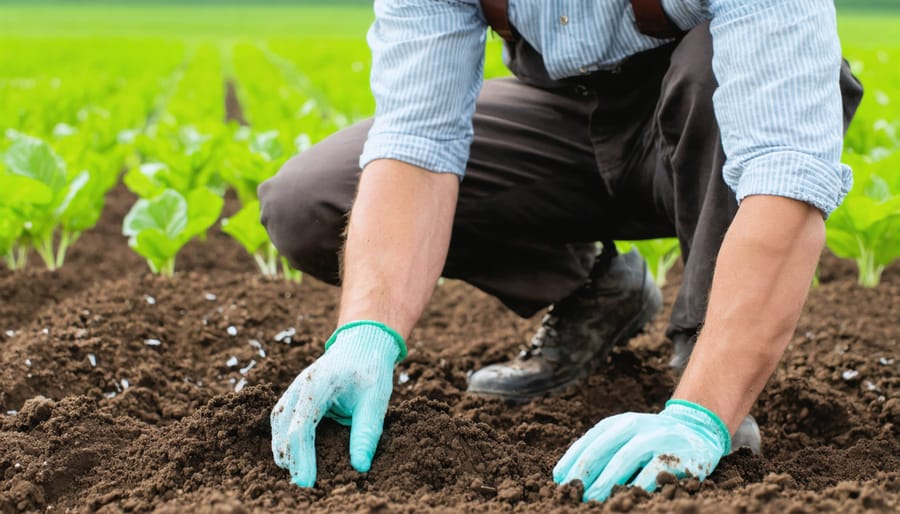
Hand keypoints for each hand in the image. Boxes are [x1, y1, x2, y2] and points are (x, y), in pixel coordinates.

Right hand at [271, 321, 404, 486]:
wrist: (364, 342)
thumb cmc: (370, 369)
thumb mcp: (375, 400)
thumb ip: (366, 433)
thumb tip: (360, 467)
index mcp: (317, 385)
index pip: (300, 428)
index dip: (301, 458)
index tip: (308, 481)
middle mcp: (300, 385)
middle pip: (282, 425)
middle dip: (288, 455)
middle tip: (301, 482)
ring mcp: (295, 387)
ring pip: (278, 420)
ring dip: (282, 446)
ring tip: (294, 471)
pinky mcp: (297, 392)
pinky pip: (282, 416)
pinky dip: (284, 435)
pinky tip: (293, 453)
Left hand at [553, 400, 730, 501]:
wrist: (699, 432)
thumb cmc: (653, 441)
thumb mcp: (627, 439)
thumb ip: (603, 452)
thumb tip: (565, 476)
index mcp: (622, 423)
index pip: (592, 439)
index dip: (573, 458)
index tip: (559, 478)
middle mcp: (639, 425)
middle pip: (606, 447)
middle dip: (586, 470)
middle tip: (573, 491)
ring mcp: (660, 438)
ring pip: (628, 456)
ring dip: (608, 479)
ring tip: (593, 498)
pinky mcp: (679, 454)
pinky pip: (656, 470)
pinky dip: (639, 484)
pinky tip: (626, 497)